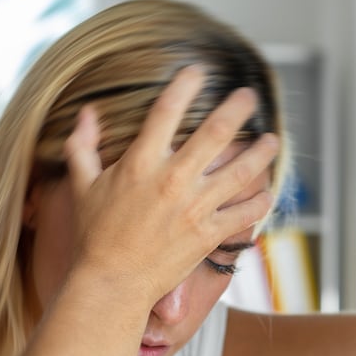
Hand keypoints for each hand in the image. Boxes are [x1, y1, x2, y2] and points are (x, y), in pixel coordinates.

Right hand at [61, 65, 278, 303]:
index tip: (199, 71)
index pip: (166, 111)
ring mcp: (194, 208)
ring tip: (272, 140)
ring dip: (261, 153)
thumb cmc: (94, 235)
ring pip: (240, 171)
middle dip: (237, 108)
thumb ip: (83, 146)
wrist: (111, 284)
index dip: (185, 85)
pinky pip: (245, 213)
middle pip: (215, 132)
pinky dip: (261, 202)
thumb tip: (86, 112)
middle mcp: (172, 180)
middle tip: (250, 95)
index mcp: (140, 163)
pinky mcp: (208, 235)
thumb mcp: (82, 185)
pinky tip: (268, 192)